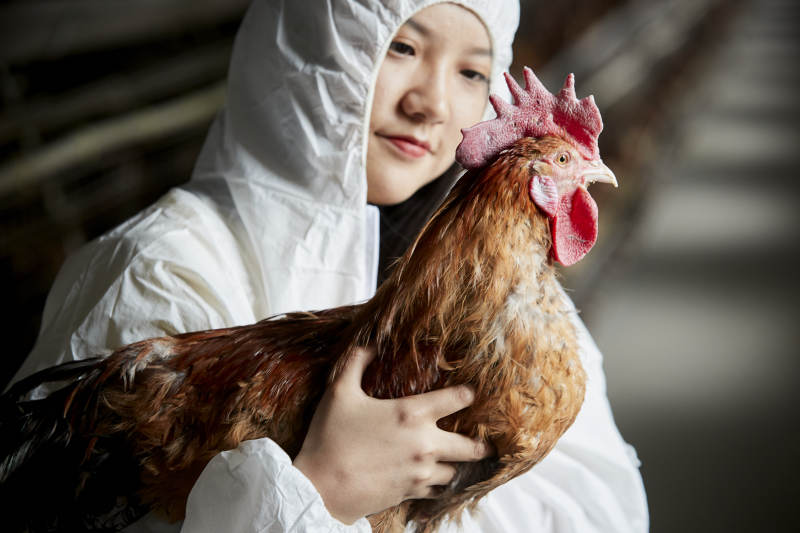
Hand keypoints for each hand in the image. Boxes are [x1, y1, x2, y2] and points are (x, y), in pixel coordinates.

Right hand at [292, 346, 491, 523]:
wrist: (320, 488)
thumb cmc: (329, 437)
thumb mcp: (338, 392)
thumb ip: (355, 363)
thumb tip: (368, 344)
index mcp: (411, 414)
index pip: (457, 399)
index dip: (469, 394)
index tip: (471, 393)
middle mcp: (424, 444)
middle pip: (471, 446)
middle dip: (481, 443)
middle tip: (485, 440)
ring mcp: (420, 472)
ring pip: (456, 472)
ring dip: (457, 464)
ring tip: (457, 459)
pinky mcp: (411, 493)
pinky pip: (438, 491)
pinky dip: (440, 484)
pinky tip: (434, 478)